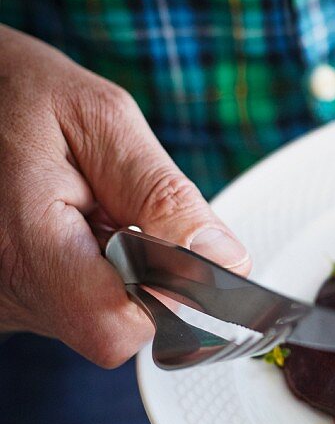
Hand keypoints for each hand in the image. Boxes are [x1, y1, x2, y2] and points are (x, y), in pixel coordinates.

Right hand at [0, 25, 249, 366]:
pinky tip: (70, 224)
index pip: (118, 327)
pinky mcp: (7, 300)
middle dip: (145, 276)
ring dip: (118, 270)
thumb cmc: (18, 96)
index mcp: (25, 247)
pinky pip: (72, 304)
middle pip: (114, 325)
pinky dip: (91, 269)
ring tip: (88, 210)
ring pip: (97, 316)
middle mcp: (6, 291)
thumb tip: (225, 261)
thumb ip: (165, 195)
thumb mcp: (102, 121)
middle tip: (122, 211)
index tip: (179, 249)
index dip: (166, 299)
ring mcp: (3, 302)